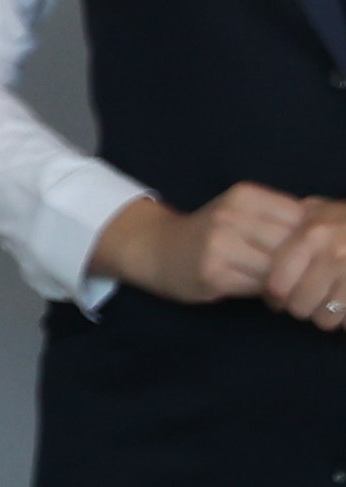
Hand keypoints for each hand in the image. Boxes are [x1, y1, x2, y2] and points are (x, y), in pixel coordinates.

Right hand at [92, 185, 319, 308]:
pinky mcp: (214, 273)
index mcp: (244, 195)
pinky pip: (260, 285)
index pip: (301, 216)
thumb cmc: (211, 233)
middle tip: (304, 274)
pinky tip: (265, 292)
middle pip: (292, 243)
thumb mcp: (242, 211)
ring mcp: (220, 244)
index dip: (312, 238)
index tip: (311, 252)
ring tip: (287, 284)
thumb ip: (280, 218)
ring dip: (288, 280)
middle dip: (302, 262)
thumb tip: (330, 235)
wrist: (157, 250)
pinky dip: (270, 292)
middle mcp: (231, 215)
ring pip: (279, 266)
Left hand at [258, 202, 345, 334]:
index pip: (276, 284)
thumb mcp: (324, 212)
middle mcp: (332, 254)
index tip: (279, 297)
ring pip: (323, 318)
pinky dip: (344, 321)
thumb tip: (260, 243)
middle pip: (298, 306)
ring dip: (324, 316)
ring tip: (329, 302)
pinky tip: (345, 308)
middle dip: (300, 308)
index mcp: (311, 234)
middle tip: (308, 300)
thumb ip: (293, 226)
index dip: (275, 297)